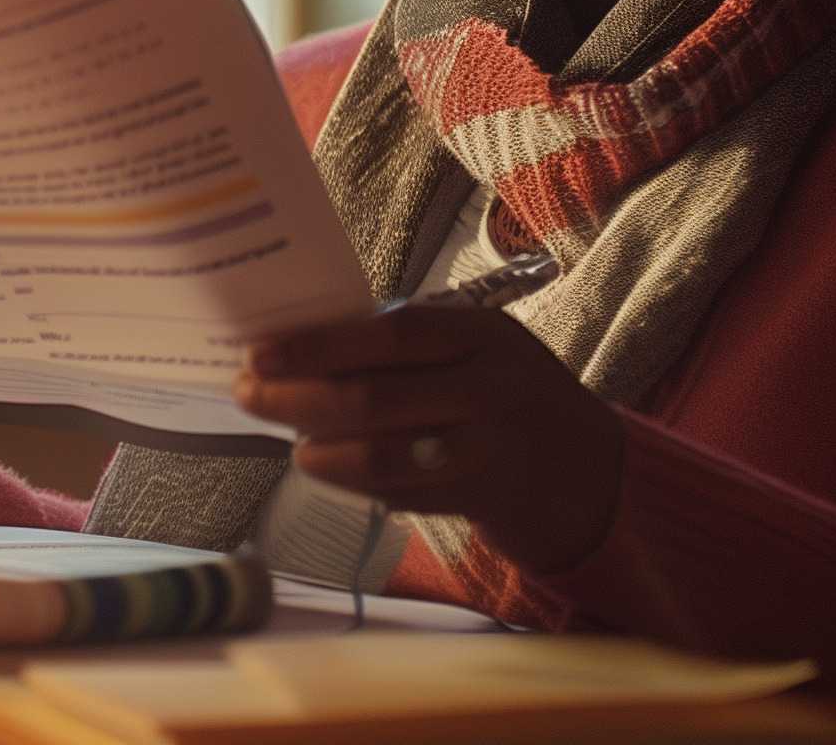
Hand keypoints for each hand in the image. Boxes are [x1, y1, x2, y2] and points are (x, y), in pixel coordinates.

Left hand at [234, 304, 625, 573]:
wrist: (587, 468)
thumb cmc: (508, 392)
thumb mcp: (477, 347)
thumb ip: (409, 343)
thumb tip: (302, 346)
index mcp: (482, 335)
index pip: (390, 334)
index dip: (319, 345)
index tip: (259, 351)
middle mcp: (488, 390)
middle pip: (372, 399)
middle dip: (295, 399)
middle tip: (248, 396)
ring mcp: (484, 451)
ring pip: (378, 456)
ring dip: (320, 451)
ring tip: (295, 444)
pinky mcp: (476, 501)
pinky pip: (396, 494)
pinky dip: (354, 483)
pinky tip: (332, 469)